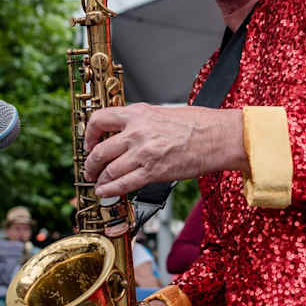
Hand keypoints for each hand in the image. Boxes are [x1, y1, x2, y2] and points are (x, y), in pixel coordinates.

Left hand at [82, 104, 244, 198]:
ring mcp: (143, 152)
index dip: (88, 134)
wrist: (217, 137)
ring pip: (108, 170)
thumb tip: (125, 133)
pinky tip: (105, 192)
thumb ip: (140, 122)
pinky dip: (110, 190)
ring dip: (99, 180)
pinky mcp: (153, 172)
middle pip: (99, 150)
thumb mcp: (161, 113)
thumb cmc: (198, 125)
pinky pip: (123, 184)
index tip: (89, 143)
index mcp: (137, 114)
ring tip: (99, 184)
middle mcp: (136, 132)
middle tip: (90, 170)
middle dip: (91, 164)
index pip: (99, 119)